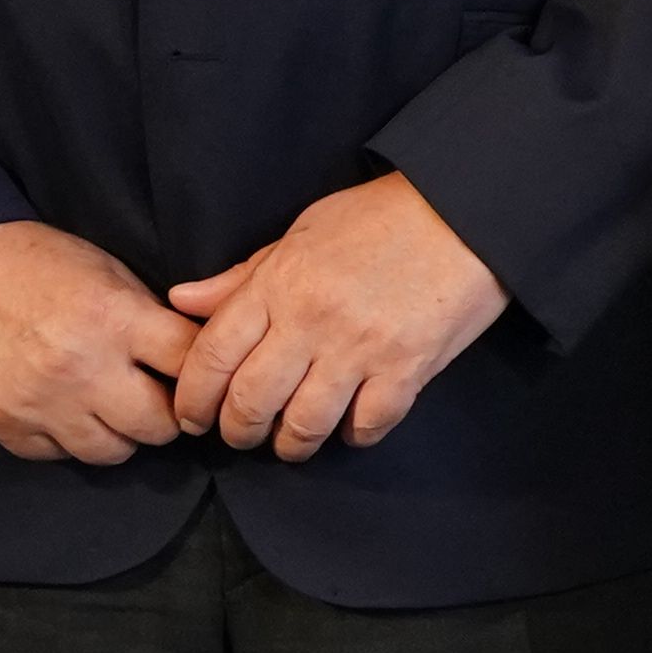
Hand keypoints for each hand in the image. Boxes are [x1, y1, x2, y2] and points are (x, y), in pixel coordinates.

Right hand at [0, 220, 196, 464]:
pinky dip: (67, 440)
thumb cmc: (26, 261)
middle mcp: (82, 369)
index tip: (200, 374)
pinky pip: (56, 455)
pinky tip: (65, 413)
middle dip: (167, 414)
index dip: (203, 370)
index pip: (191, 363)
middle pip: (159, 425)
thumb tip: (185, 353)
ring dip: (120, 434)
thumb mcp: (103, 270)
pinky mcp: (2, 426)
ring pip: (111, 452)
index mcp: (115, 320)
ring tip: (111, 409)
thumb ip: (144, 316)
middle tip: (158, 399)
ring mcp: (40, 405)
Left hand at [162, 173, 508, 457]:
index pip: (211, 357)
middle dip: (237, 430)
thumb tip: (183, 302)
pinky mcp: (410, 366)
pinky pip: (370, 423)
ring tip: (292, 442)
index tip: (194, 416)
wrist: (468, 208)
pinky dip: (355, 435)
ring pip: (305, 423)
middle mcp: (312, 320)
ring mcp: (362, 347)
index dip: (193, 398)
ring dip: (292, 444)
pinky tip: (352, 427)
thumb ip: (244, 275)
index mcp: (280, 284)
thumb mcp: (304, 231)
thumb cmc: (385, 214)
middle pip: (251, 401)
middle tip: (241, 435)